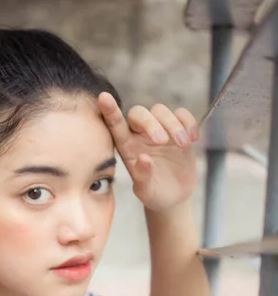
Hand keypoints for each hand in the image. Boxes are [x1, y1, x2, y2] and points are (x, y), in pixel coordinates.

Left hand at [98, 92, 198, 211]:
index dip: (109, 111)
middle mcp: (141, 135)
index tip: (103, 98)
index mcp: (127, 147)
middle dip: (151, 123)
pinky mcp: (179, 130)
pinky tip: (192, 139)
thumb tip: (144, 159)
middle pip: (140, 113)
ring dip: (173, 124)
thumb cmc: (154, 194)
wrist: (173, 197)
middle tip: (162, 142)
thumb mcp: (146, 191)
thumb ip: (142, 176)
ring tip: (183, 144)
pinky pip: (182, 114)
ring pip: (162, 111)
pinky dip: (188, 122)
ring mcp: (161, 130)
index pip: (115, 125)